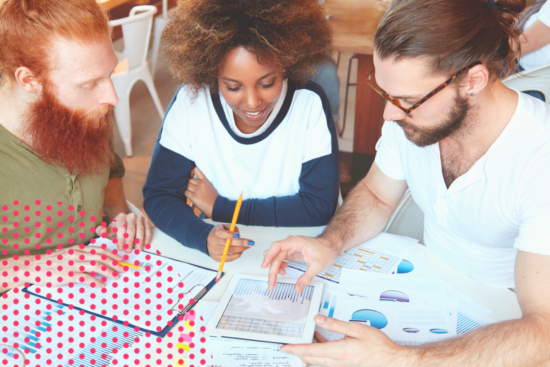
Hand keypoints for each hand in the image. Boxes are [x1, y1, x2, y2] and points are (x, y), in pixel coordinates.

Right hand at [18, 245, 125, 288]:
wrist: (33, 267)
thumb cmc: (50, 262)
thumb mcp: (66, 253)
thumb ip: (79, 254)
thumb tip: (93, 258)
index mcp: (77, 249)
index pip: (99, 250)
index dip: (111, 254)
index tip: (120, 259)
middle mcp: (77, 254)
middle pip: (101, 257)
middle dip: (114, 263)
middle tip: (122, 268)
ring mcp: (72, 264)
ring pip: (96, 266)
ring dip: (108, 271)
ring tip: (115, 276)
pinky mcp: (68, 275)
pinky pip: (86, 278)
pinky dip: (95, 282)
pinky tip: (101, 285)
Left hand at [95, 212, 152, 252]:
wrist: (126, 223)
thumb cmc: (116, 229)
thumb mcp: (108, 230)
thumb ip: (102, 231)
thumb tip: (103, 232)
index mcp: (121, 217)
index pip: (121, 228)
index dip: (121, 239)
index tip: (120, 248)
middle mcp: (131, 216)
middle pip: (131, 229)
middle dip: (130, 241)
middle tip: (128, 251)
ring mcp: (140, 218)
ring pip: (140, 230)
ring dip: (140, 241)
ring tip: (138, 250)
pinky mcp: (146, 221)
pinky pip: (148, 230)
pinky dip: (147, 238)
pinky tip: (146, 245)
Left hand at [185, 167, 217, 217]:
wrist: (218, 207)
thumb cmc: (214, 198)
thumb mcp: (210, 187)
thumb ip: (202, 183)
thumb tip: (193, 183)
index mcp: (205, 180)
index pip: (196, 170)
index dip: (190, 172)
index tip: (190, 176)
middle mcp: (201, 184)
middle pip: (189, 180)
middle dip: (188, 183)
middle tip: (190, 188)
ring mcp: (197, 190)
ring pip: (186, 185)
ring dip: (186, 189)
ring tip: (190, 192)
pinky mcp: (194, 197)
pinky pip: (185, 192)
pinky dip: (186, 194)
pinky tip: (189, 196)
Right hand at [207, 224, 253, 261]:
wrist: (210, 240)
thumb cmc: (221, 233)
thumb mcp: (225, 226)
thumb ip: (232, 229)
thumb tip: (238, 235)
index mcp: (214, 232)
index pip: (220, 233)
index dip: (230, 235)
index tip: (239, 235)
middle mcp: (212, 242)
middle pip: (227, 244)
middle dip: (240, 243)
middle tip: (250, 242)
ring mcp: (213, 251)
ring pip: (229, 251)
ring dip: (240, 249)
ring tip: (247, 246)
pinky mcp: (216, 258)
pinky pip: (228, 258)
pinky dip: (236, 255)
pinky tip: (241, 251)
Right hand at [261, 235, 338, 291]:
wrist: (331, 245)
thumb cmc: (326, 250)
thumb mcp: (317, 266)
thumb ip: (307, 277)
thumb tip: (298, 288)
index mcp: (296, 242)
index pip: (277, 246)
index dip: (269, 256)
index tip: (264, 266)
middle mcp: (291, 243)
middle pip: (275, 255)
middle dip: (272, 269)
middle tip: (271, 283)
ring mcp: (291, 247)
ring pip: (276, 256)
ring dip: (274, 267)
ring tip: (278, 277)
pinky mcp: (292, 251)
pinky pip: (281, 257)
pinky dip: (279, 265)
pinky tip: (283, 270)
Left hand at [280, 315, 412, 366]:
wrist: (392, 361)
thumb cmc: (378, 346)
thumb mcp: (356, 330)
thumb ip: (335, 324)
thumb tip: (318, 319)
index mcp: (337, 352)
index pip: (309, 351)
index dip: (295, 349)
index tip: (284, 348)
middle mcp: (336, 362)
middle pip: (310, 358)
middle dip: (298, 352)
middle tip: (289, 345)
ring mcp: (341, 366)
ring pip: (318, 360)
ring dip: (309, 352)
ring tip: (305, 340)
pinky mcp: (345, 366)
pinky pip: (327, 361)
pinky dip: (320, 352)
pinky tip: (322, 342)